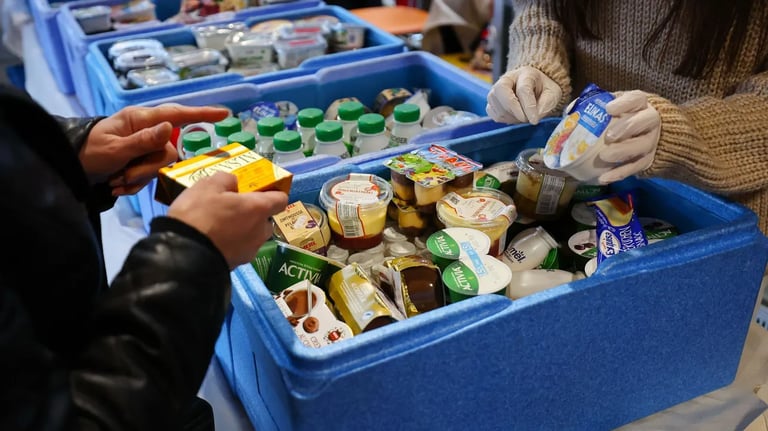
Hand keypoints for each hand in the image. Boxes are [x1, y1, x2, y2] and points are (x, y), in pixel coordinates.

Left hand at [79, 103, 229, 194]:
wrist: (71, 168)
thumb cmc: (88, 153)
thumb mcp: (114, 149)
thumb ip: (143, 141)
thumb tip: (170, 126)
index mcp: (139, 120)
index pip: (177, 114)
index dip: (202, 115)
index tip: (224, 115)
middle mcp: (146, 131)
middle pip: (168, 150)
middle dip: (148, 168)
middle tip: (125, 177)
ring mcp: (145, 148)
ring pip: (160, 166)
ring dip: (139, 178)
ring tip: (116, 182)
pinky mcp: (141, 162)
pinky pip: (150, 175)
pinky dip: (135, 184)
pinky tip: (117, 185)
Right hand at [167, 172, 288, 269]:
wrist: (184, 256)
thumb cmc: (199, 215)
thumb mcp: (207, 186)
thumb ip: (226, 180)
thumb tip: (234, 184)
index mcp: (258, 209)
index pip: (280, 199)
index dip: (272, 194)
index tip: (257, 191)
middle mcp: (260, 231)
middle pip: (265, 220)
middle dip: (253, 214)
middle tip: (232, 208)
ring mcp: (250, 251)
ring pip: (252, 236)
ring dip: (242, 230)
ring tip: (218, 225)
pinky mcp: (237, 265)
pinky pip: (239, 249)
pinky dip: (231, 244)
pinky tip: (213, 240)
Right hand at [486, 66, 561, 124]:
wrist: (534, 89)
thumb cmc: (544, 90)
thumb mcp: (553, 94)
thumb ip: (546, 104)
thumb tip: (534, 117)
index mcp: (525, 74)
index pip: (523, 89)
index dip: (528, 107)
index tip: (534, 120)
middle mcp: (507, 79)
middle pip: (501, 91)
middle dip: (513, 110)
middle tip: (526, 120)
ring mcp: (496, 90)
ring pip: (498, 106)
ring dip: (512, 117)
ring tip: (524, 116)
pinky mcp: (491, 102)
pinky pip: (494, 114)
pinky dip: (506, 120)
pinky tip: (515, 117)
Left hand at [597, 91, 660, 183]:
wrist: (646, 133)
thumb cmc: (622, 116)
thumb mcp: (611, 106)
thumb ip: (593, 106)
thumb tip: (570, 111)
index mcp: (640, 104)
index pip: (636, 99)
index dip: (624, 103)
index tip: (609, 109)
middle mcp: (650, 121)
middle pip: (645, 121)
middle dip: (626, 128)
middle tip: (609, 136)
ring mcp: (650, 141)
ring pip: (642, 146)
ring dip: (623, 152)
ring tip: (604, 156)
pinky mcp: (647, 160)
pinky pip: (635, 168)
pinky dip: (619, 173)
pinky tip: (603, 178)